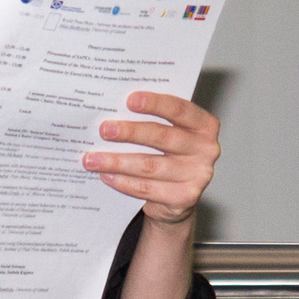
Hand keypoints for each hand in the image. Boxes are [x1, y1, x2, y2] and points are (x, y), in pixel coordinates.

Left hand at [83, 92, 220, 229]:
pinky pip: (147, 188)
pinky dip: (123, 182)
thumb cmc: (169, 155)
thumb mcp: (168, 132)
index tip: (130, 100)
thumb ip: (152, 120)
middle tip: (104, 130)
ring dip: (117, 161)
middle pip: (162, 137)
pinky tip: (106, 175)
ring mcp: (198, 176)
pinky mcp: (185, 198)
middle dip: (130, 132)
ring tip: (92, 158)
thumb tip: (113, 109)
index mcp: (204, 125)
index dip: (155, 104)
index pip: (180, 109)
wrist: (177, 196)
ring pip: (150, 165)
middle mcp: (206, 149)